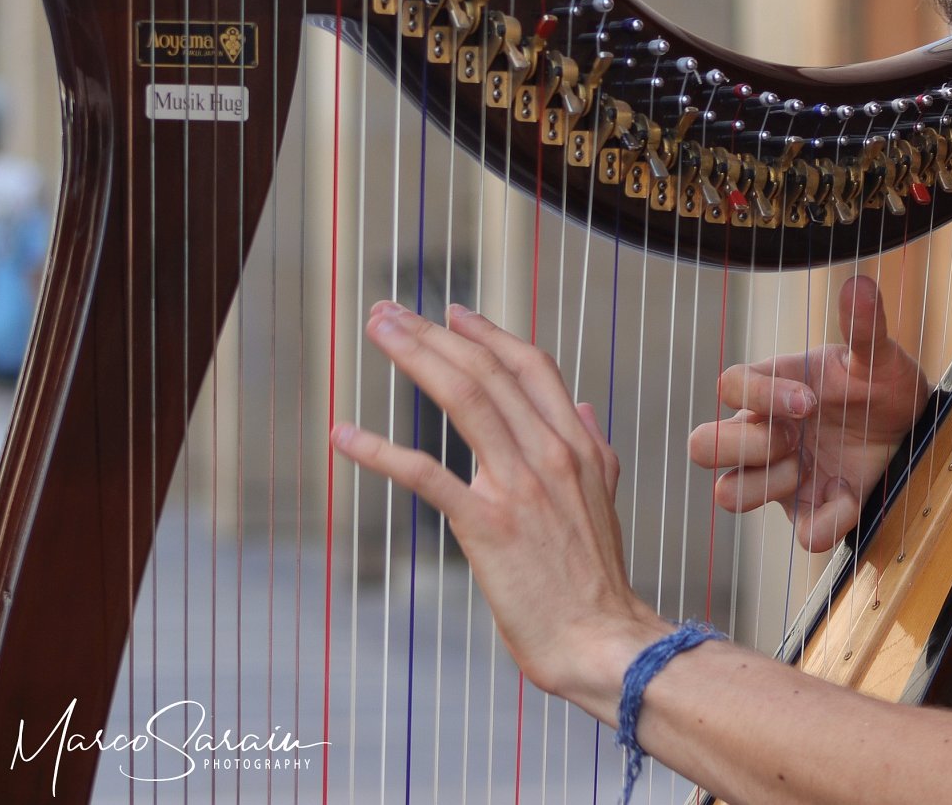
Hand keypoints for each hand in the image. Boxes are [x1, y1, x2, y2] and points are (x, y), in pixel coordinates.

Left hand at [330, 301, 669, 710]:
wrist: (602, 639)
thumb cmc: (596, 580)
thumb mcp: (605, 500)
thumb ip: (594, 448)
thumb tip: (583, 407)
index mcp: (577, 445)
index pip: (529, 366)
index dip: (487, 333)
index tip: (452, 313)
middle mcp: (549, 453)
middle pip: (486, 371)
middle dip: (434, 333)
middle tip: (389, 311)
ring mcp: (518, 485)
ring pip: (462, 400)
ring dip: (414, 358)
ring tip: (376, 333)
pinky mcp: (486, 524)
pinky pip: (426, 474)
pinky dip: (381, 450)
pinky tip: (346, 435)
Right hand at [686, 272, 924, 552]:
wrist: (917, 432)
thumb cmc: (883, 386)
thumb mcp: (879, 357)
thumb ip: (865, 327)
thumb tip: (858, 283)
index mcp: (772, 389)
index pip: (728, 387)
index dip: (759, 397)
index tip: (809, 402)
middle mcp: (765, 432)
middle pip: (701, 446)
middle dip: (746, 445)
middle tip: (795, 440)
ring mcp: (782, 475)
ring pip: (728, 494)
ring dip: (769, 483)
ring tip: (810, 468)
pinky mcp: (811, 511)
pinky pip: (800, 534)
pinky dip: (827, 522)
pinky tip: (851, 499)